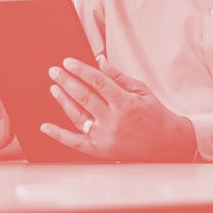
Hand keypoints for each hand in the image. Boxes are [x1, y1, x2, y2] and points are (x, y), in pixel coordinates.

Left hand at [41, 56, 195, 161]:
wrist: (166, 143)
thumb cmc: (154, 113)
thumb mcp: (141, 90)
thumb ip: (118, 76)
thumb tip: (99, 61)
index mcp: (125, 103)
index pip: (98, 82)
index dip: (81, 70)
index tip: (68, 61)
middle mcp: (113, 121)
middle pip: (84, 97)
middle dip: (67, 81)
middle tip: (54, 71)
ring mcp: (105, 137)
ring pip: (77, 116)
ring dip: (63, 100)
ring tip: (54, 87)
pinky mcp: (100, 151)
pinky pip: (75, 142)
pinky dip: (59, 134)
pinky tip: (46, 126)